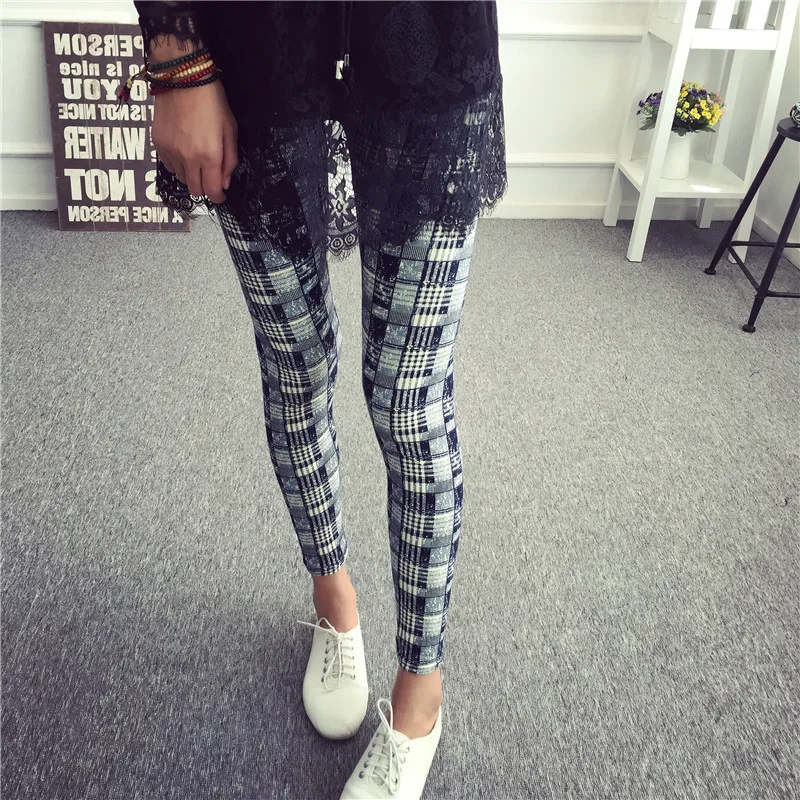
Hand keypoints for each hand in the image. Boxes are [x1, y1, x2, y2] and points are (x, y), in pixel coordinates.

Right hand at [152, 79, 238, 203]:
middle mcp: (188, 158)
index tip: (221, 195)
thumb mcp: (230, 130)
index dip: (218, 197)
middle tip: (210, 179)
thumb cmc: (212, 101)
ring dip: (191, 176)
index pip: (212, 191)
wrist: (182, 77)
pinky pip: (168, 165)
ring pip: (181, 179)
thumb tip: (224, 183)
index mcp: (210, 156)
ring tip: (197, 160)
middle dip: (205, 188)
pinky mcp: (158, 143)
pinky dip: (177, 165)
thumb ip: (230, 160)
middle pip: (195, 190)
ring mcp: (171, 152)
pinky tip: (183, 152)